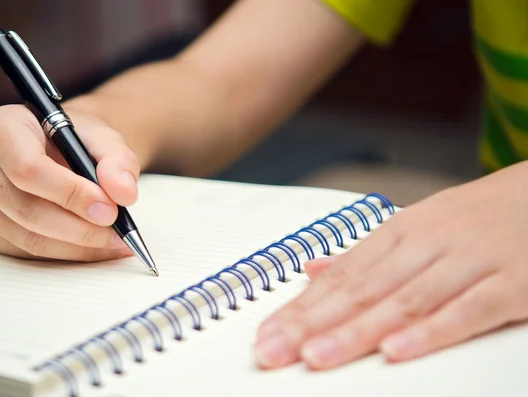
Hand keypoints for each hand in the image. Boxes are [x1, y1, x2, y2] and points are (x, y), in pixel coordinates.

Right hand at [0, 103, 140, 260]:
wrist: (65, 149)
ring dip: (76, 247)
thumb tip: (124, 193)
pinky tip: (95, 248)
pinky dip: (66, 254)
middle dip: (78, 227)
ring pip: (26, 236)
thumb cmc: (79, 140)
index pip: (28, 168)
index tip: (109, 210)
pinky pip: (25, 250)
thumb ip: (118, 162)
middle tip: (117, 232)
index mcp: (0, 126)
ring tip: (114, 243)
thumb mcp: (105, 139)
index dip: (70, 194)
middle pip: (25, 207)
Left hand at [254, 162, 527, 369]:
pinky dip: (430, 331)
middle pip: (361, 290)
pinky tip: (395, 350)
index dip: (301, 308)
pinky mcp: (511, 283)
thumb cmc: (475, 217)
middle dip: (312, 324)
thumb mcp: (416, 227)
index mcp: (400, 233)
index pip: (341, 276)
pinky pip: (466, 310)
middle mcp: (426, 245)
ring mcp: (467, 262)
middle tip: (274, 350)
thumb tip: (313, 270)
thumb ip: (366, 256)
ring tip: (316, 356)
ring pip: (404, 301)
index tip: (269, 334)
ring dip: (357, 331)